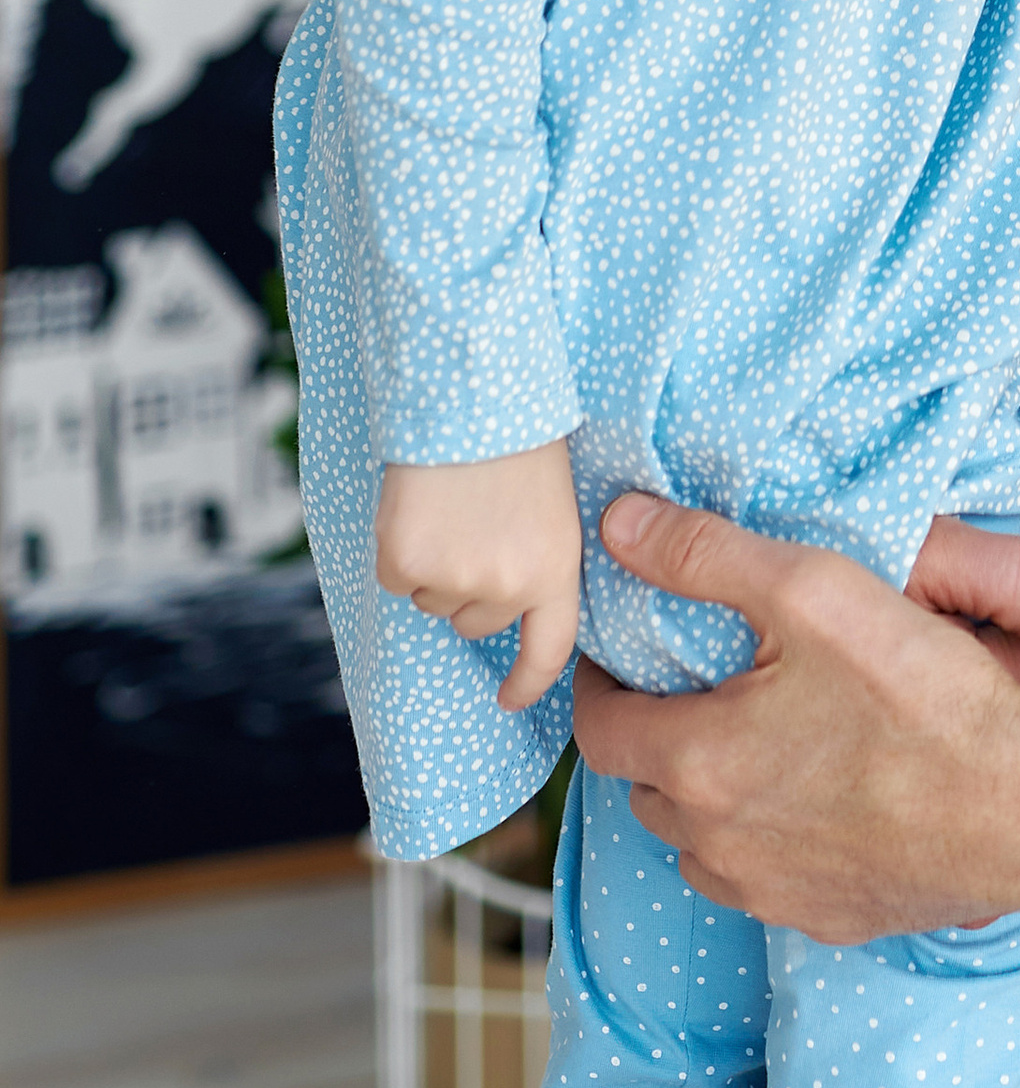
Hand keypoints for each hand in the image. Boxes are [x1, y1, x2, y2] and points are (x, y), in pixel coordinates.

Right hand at [376, 440, 582, 712]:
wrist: (474, 389)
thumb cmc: (518, 433)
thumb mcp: (552, 502)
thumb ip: (536, 556)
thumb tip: (505, 603)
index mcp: (556, 567)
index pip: (548, 649)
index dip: (528, 682)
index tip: (509, 699)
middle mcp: (507, 587)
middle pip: (474, 621)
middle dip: (469, 585)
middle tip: (475, 522)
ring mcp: (453, 580)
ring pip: (431, 599)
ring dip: (435, 562)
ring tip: (453, 502)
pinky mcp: (404, 565)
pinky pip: (396, 578)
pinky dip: (400, 546)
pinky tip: (420, 504)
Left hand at [574, 490, 1019, 938]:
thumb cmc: (923, 692)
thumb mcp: (813, 589)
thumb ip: (705, 553)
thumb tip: (618, 526)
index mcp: (699, 762)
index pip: (599, 729)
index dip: (599, 685)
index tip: (618, 656)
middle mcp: (717, 843)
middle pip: (646, 788)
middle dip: (655, 736)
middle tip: (693, 688)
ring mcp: (771, 893)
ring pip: (699, 845)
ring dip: (705, 798)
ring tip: (750, 742)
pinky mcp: (826, 920)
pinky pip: (762, 883)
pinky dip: (763, 843)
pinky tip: (811, 800)